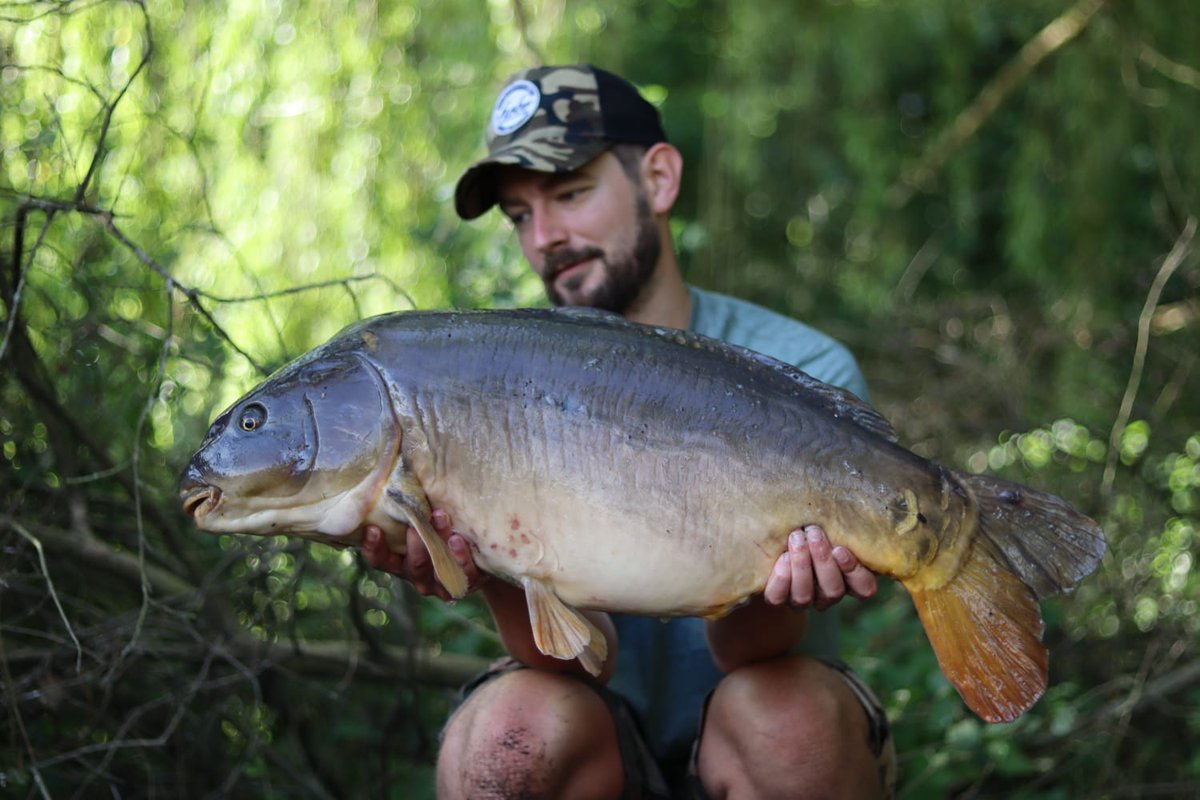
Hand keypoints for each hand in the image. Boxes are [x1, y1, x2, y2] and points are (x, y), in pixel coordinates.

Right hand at [360, 509, 487, 600]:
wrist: (479, 552)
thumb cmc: (441, 526)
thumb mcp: (423, 518)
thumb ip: (410, 505)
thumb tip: (401, 463)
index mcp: (400, 560)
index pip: (381, 559)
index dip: (374, 548)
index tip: (372, 528)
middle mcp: (418, 574)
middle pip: (411, 565)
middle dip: (413, 544)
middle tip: (415, 524)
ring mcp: (441, 582)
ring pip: (436, 568)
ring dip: (437, 543)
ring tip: (439, 518)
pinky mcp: (465, 581)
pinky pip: (463, 575)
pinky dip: (460, 557)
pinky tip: (457, 539)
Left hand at [763, 525, 876, 610]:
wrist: (772, 541)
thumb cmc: (811, 525)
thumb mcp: (830, 523)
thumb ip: (839, 520)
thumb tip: (846, 490)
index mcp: (849, 580)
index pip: (864, 588)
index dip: (854, 572)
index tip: (840, 548)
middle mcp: (827, 594)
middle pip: (833, 590)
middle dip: (823, 561)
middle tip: (814, 532)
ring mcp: (802, 599)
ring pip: (805, 595)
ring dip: (802, 565)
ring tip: (796, 538)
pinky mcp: (778, 598)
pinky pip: (778, 597)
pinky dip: (782, 578)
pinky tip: (782, 557)